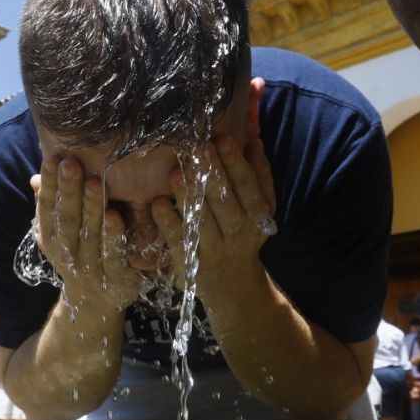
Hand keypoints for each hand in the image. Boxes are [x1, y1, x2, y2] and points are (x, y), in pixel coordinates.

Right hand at [30, 156, 141, 314]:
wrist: (94, 304)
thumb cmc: (78, 255)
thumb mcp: (59, 233)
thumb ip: (49, 206)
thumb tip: (34, 178)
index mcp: (52, 238)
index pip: (47, 208)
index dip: (50, 184)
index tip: (52, 157)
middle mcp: (67, 253)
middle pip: (66, 219)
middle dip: (68, 190)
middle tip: (71, 162)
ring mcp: (90, 267)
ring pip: (89, 235)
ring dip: (90, 208)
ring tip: (94, 180)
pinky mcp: (115, 279)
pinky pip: (113, 256)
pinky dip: (113, 237)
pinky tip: (115, 215)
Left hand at [154, 131, 276, 299]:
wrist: (233, 283)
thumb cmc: (244, 231)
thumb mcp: (260, 206)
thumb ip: (259, 172)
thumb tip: (254, 136)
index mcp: (258, 214)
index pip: (248, 185)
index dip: (235, 163)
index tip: (221, 139)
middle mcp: (239, 232)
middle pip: (224, 200)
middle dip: (210, 173)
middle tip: (195, 147)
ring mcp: (214, 249)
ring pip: (201, 220)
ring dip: (188, 196)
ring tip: (176, 172)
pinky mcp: (191, 263)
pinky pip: (179, 241)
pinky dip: (169, 223)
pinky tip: (158, 204)